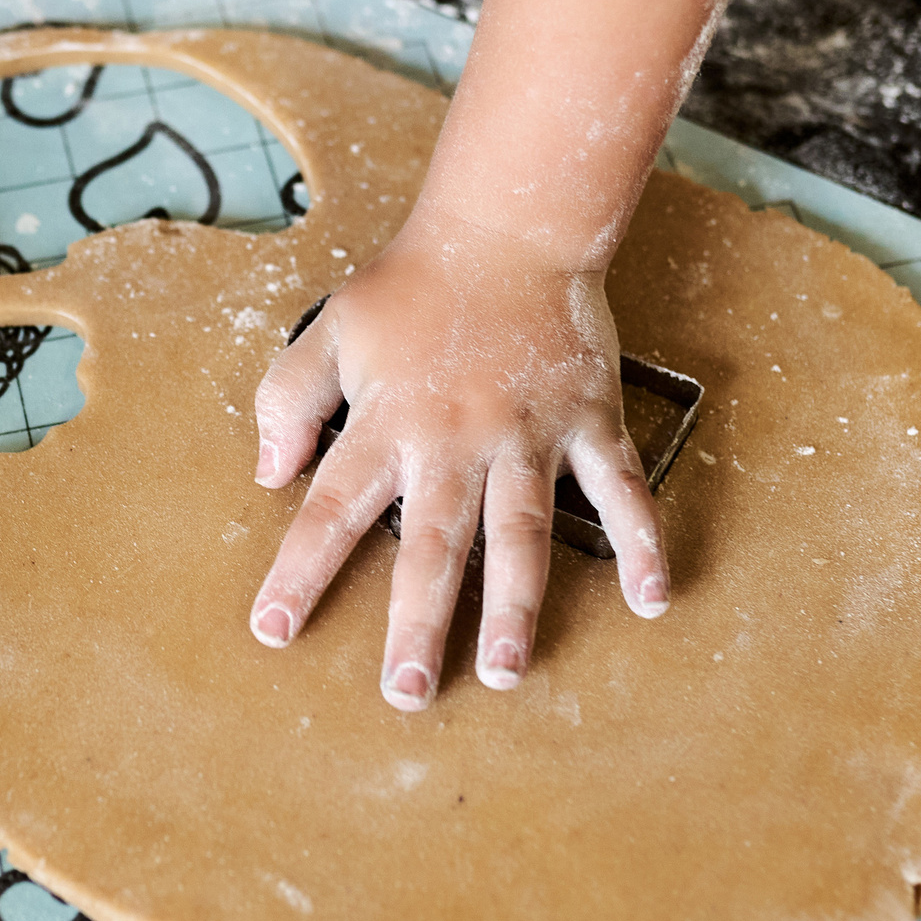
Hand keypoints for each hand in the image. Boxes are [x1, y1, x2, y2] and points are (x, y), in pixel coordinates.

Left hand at [248, 206, 667, 710]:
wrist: (506, 229)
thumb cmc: (411, 288)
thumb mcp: (329, 330)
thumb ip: (287, 399)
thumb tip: (268, 473)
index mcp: (386, 423)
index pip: (330, 509)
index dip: (299, 571)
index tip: (273, 629)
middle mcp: (455, 439)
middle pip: (433, 546)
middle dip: (417, 622)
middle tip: (407, 691)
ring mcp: (526, 435)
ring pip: (521, 534)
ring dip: (516, 606)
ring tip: (509, 671)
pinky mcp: (586, 421)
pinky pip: (619, 489)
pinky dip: (641, 542)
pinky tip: (653, 597)